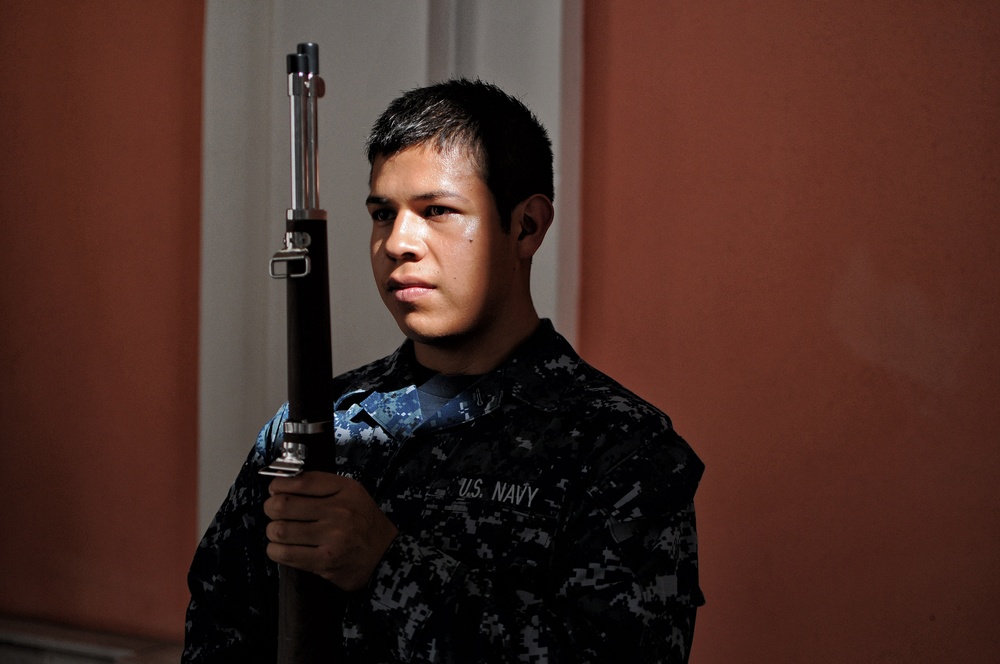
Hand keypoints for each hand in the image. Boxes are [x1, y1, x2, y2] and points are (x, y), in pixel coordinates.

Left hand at [264, 471, 398, 590]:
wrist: (384, 555)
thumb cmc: (363, 522)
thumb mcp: (351, 493)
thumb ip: (321, 485)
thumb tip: (281, 485)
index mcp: (346, 490)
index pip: (301, 481)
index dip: (279, 485)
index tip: (276, 490)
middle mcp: (339, 512)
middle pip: (283, 506)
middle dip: (270, 508)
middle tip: (274, 512)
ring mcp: (332, 539)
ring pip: (279, 531)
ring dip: (273, 531)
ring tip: (280, 531)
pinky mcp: (324, 562)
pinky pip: (285, 554)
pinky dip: (275, 550)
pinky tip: (282, 547)